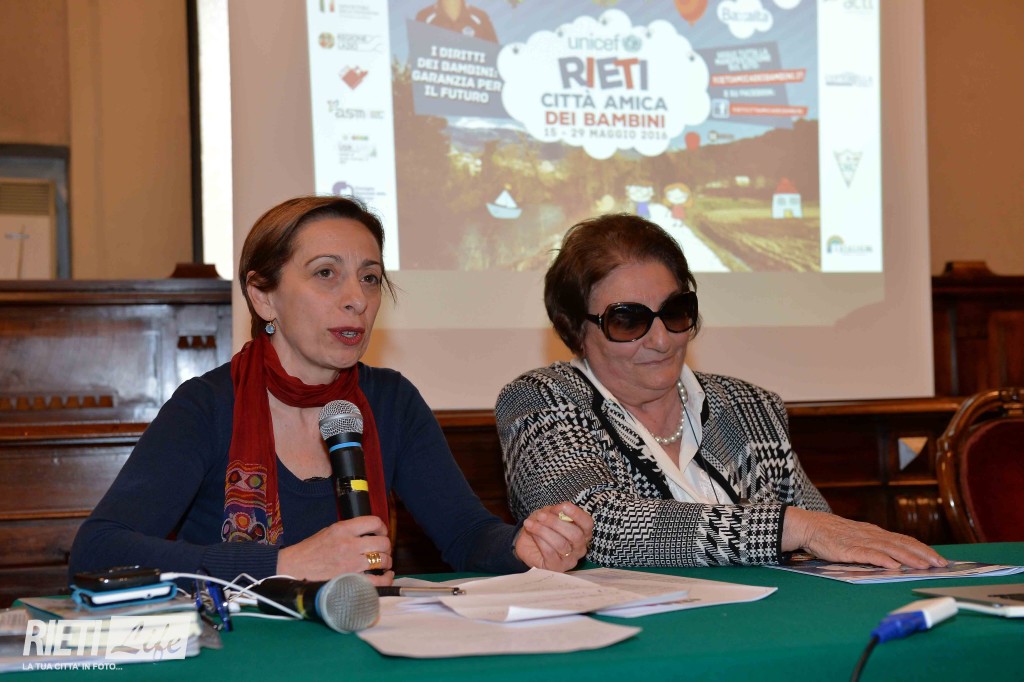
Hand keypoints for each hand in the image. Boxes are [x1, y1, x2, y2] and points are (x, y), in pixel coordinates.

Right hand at [277, 516, 393, 585]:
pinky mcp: (351, 580)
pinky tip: (386, 576)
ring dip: (387, 562)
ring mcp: (351, 564)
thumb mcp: (329, 531)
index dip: (382, 528)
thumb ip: (348, 530)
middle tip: (383, 551)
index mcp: (343, 529)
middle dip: (386, 546)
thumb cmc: (310, 551)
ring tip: (383, 564)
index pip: (374, 522)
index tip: (381, 533)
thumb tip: (368, 532)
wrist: (293, 569)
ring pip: (383, 560)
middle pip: (383, 542)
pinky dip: (386, 578)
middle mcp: (349, 544)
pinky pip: (378, 581)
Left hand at [514, 503, 592, 571]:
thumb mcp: (549, 514)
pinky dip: (539, 540)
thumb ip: (557, 511)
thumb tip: (561, 509)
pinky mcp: (557, 567)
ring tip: (530, 523)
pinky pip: (550, 552)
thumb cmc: (542, 528)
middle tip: (540, 516)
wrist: (526, 543)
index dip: (577, 514)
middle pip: (575, 535)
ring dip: (543, 530)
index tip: (563, 506)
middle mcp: (580, 548)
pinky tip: (531, 532)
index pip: (587, 524)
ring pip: (561, 544)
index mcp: (583, 533)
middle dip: (556, 523)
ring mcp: (570, 560)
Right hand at [782, 507, 946, 568]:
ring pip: (889, 549)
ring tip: (923, 566)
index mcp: (875, 533)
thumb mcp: (858, 537)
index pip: (904, 540)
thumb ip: (875, 545)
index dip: (922, 549)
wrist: (809, 526)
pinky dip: (882, 559)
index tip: (939, 559)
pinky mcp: (848, 550)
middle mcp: (872, 535)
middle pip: (902, 543)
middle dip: (923, 554)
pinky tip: (892, 565)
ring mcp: (860, 541)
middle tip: (940, 564)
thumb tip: (895, 557)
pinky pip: (867, 554)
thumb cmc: (832, 534)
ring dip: (908, 558)